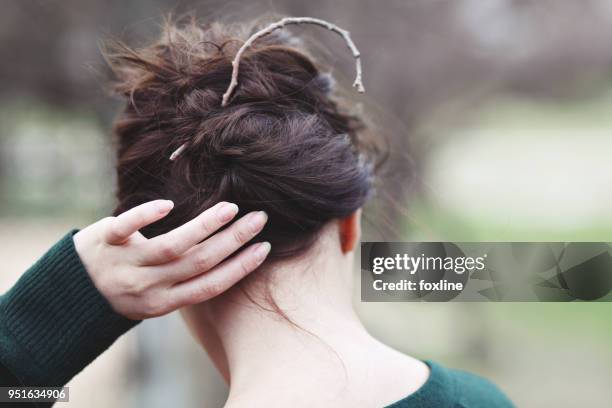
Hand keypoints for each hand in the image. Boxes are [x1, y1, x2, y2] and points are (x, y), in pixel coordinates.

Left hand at [73, 200, 269, 319]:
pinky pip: (125, 228)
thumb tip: (228, 255)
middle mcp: (147, 287)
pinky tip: (168, 204)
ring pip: (172, 247)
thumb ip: (185, 282)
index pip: (209, 286)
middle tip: (259, 219)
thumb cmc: (127, 289)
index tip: (264, 248)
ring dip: (205, 227)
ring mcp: (125, 264)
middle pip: (198, 263)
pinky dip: (145, 216)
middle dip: (233, 240)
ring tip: (231, 208)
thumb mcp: (157, 297)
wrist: (72, 292)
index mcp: (163, 302)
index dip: (240, 268)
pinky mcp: (105, 241)